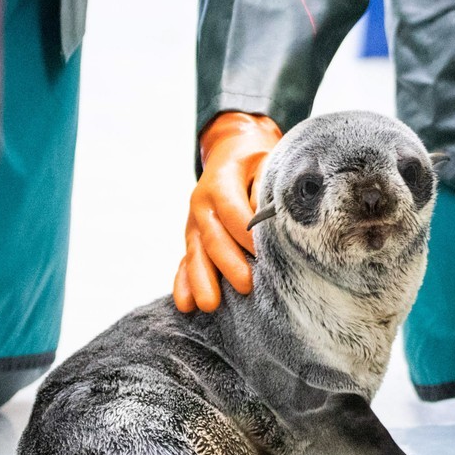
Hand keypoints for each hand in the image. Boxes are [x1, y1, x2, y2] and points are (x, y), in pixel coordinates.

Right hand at [173, 113, 282, 312]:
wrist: (231, 150)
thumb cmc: (254, 160)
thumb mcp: (264, 160)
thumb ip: (266, 184)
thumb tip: (270, 213)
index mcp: (220, 181)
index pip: (232, 209)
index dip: (245, 231)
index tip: (262, 251)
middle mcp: (202, 203)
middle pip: (213, 237)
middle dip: (228, 263)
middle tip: (245, 285)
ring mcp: (194, 223)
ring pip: (195, 254)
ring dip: (202, 280)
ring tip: (210, 305)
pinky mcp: (192, 238)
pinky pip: (184, 262)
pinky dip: (184, 283)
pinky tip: (185, 304)